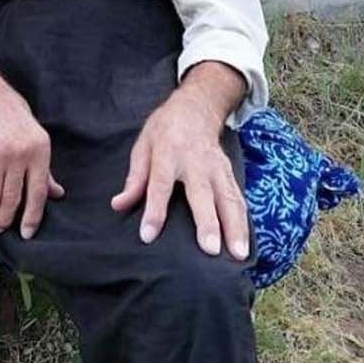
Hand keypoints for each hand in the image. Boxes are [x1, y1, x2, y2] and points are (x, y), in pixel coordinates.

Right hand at [0, 72, 65, 238]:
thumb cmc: (15, 120)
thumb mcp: (37, 141)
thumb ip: (44, 171)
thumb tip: (57, 195)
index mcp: (39, 151)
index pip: (38, 194)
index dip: (32, 218)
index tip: (26, 234)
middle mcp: (19, 154)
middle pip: (13, 199)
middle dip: (6, 219)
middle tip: (1, 227)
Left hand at [109, 91, 248, 258]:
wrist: (195, 108)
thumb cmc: (164, 131)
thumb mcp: (142, 147)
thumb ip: (134, 179)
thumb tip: (118, 205)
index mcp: (167, 154)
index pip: (159, 185)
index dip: (154, 211)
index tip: (148, 235)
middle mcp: (196, 162)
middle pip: (202, 195)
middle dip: (208, 223)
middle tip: (210, 249)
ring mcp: (217, 168)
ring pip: (229, 199)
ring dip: (235, 228)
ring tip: (239, 254)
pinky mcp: (230, 173)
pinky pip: (238, 199)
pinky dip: (244, 222)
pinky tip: (245, 244)